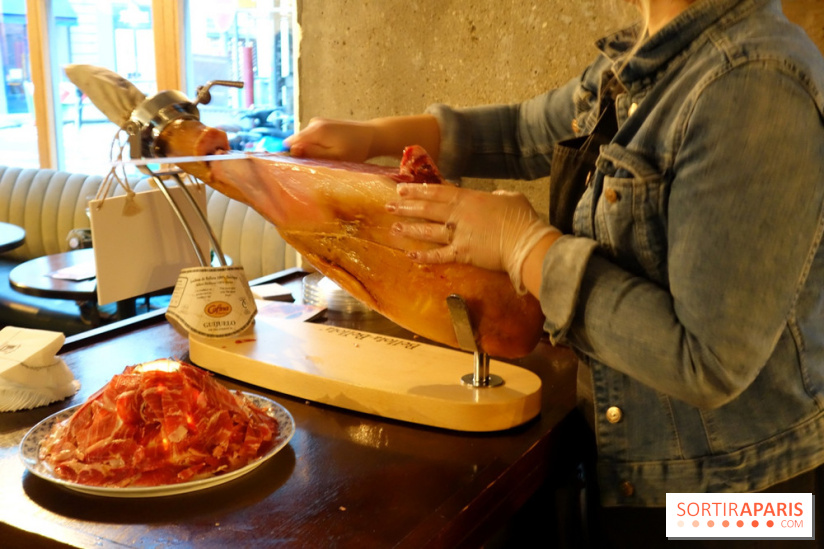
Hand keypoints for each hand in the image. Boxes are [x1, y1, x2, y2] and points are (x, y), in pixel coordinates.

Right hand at [284, 117, 374, 161]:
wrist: (372, 136)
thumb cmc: (356, 150)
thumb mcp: (334, 157)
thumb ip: (313, 154)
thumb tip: (291, 150)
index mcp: (315, 130)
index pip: (290, 143)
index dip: (292, 156)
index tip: (302, 166)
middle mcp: (313, 123)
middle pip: (297, 142)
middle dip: (304, 154)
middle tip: (319, 164)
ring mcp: (318, 122)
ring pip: (305, 141)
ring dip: (312, 151)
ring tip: (328, 158)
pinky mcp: (323, 124)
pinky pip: (312, 138)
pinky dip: (318, 146)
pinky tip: (330, 151)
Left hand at [387, 184, 559, 291]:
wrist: (525, 242)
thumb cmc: (522, 218)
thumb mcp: (511, 197)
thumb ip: (498, 195)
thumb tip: (494, 196)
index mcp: (469, 198)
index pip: (438, 191)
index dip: (418, 190)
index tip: (402, 189)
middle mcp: (459, 215)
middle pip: (427, 209)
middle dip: (406, 206)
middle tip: (389, 205)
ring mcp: (459, 234)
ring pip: (428, 230)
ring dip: (410, 229)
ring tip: (394, 228)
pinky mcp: (462, 254)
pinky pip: (439, 255)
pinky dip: (425, 256)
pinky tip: (411, 255)